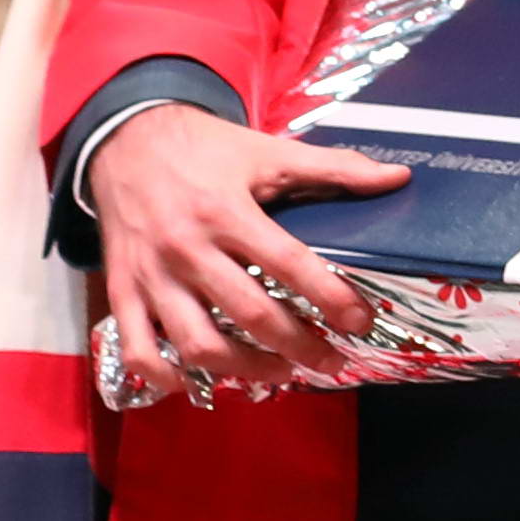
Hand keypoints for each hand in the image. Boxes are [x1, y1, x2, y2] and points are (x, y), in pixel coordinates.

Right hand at [91, 99, 406, 396]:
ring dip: (245, 369)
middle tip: (332, 361)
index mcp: (226, 212)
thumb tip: (397, 178)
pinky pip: (138, 350)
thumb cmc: (204, 150)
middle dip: (299, 347)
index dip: (331, 298)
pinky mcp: (123, 290)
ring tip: (281, 373)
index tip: (360, 322)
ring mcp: (152, 275)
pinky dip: (166, 377)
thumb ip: (333, 168)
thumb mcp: (267, 152)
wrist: (124, 138)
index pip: (289, 264)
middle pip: (250, 315)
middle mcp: (187, 248)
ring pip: (198, 343)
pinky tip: (200, 382)